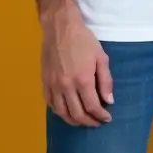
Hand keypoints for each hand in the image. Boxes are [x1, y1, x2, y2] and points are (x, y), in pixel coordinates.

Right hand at [41, 5, 112, 126]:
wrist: (60, 29)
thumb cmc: (84, 40)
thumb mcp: (101, 57)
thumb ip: (105, 81)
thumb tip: (109, 101)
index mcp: (82, 80)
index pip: (92, 106)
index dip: (100, 116)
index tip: (107, 119)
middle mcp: (66, 87)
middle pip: (77, 113)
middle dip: (88, 122)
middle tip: (97, 123)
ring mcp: (53, 86)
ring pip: (62, 112)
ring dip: (73, 120)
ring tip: (83, 121)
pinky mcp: (44, 83)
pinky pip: (50, 104)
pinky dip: (59, 112)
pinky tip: (66, 112)